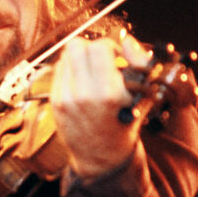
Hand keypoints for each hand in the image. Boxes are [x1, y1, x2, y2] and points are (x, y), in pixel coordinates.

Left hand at [50, 33, 150, 177]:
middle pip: (77, 46)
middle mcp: (83, 95)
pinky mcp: (54, 101)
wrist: (102, 156)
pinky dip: (71, 70)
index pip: (100, 46)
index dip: (111, 47)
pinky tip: (82, 82)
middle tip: (102, 61)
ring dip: (80, 58)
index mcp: (108, 93)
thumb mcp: (142, 95)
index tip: (117, 58)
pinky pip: (58, 70)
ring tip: (92, 72)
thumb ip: (140, 63)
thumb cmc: (125, 123)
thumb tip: (127, 40)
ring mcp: (64, 98)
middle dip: (92, 48)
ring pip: (65, 56)